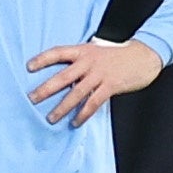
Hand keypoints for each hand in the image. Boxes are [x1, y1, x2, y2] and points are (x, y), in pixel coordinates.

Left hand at [28, 38, 161, 126]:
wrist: (143, 56)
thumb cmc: (117, 55)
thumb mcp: (96, 51)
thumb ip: (81, 60)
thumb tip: (63, 76)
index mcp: (83, 50)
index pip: (58, 52)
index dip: (43, 59)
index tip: (28, 67)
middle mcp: (89, 61)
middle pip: (63, 76)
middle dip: (46, 89)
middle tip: (32, 99)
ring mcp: (99, 74)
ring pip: (76, 93)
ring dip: (62, 107)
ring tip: (50, 118)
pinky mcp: (110, 86)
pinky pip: (93, 103)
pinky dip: (82, 114)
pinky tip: (75, 122)